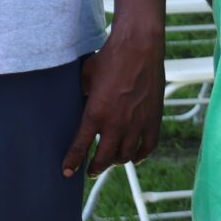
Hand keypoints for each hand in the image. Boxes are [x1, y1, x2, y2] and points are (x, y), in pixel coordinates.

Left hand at [63, 22, 164, 176]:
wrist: (139, 48)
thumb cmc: (108, 58)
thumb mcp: (85, 77)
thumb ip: (81, 94)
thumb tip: (77, 101)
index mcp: (95, 113)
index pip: (80, 146)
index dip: (72, 162)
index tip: (67, 172)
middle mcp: (115, 124)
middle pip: (104, 158)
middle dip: (95, 168)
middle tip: (90, 171)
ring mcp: (136, 124)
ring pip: (126, 156)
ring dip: (116, 161)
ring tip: (111, 161)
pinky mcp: (153, 119)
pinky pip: (148, 146)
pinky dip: (141, 155)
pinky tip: (135, 157)